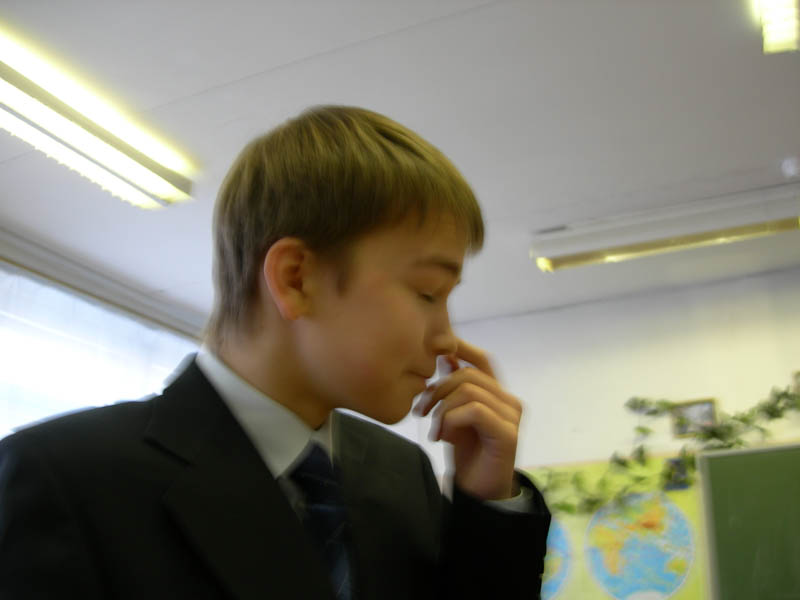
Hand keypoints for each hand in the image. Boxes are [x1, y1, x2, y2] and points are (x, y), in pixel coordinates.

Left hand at [413, 339, 521, 499]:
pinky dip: (451, 420)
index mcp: (496, 394)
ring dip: (442, 409)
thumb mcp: (453, 415)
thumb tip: (445, 356)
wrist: (478, 492)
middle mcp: (508, 400)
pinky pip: (474, 411)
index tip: (434, 351)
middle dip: (438, 389)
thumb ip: (453, 388)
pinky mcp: (507, 433)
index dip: (460, 348)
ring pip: (469, 391)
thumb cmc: (466, 453)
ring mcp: (511, 416)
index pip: (481, 360)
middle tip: (420, 411)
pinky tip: (442, 436)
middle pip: (468, 374)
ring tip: (434, 429)